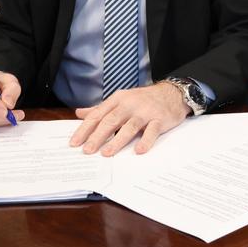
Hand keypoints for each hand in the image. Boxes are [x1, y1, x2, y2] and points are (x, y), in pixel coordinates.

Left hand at [70, 83, 189, 156]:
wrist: (172, 93)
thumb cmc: (143, 99)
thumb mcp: (121, 99)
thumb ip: (101, 108)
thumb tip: (79, 113)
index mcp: (118, 99)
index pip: (98, 115)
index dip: (85, 129)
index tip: (75, 142)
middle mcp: (130, 104)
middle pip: (111, 120)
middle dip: (97, 136)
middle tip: (87, 150)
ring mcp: (145, 112)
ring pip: (129, 126)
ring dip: (117, 140)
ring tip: (107, 153)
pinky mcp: (160, 119)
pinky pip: (152, 131)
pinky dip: (146, 140)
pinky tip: (139, 150)